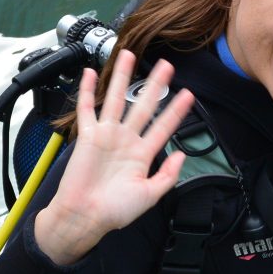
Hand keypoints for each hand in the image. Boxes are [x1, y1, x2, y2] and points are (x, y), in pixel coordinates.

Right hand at [35, 49, 194, 264]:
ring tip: (130, 56)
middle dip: (155, 85)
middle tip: (167, 66)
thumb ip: (167, 175)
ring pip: (116, 100)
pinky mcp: (87, 136)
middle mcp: (126, 140)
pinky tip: (91, 74)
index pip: (164, 126)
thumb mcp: (150, 196)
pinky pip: (87, 109)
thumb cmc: (114, 211)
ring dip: (122, 78)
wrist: (84, 217)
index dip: (176, 110)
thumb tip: (181, 155)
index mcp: (142, 154)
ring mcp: (107, 136)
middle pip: (143, 106)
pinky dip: (87, 91)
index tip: (189, 94)